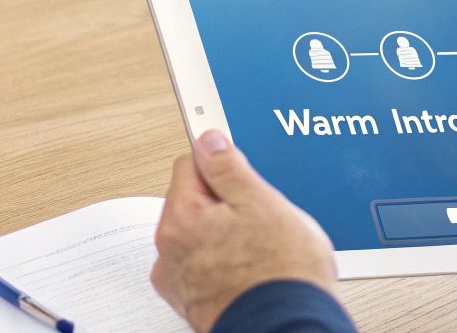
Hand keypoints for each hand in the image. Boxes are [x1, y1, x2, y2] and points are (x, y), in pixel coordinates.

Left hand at [152, 130, 337, 332]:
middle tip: (260, 216)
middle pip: (193, 201)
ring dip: (224, 234)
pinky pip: (204, 266)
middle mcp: (170, 249)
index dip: (221, 162)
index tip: (239, 169)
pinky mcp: (193, 302)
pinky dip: (222, 263)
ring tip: (260, 247)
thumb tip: (210, 141)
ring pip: (200, 235)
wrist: (287, 328)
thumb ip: (229, 167)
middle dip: (224, 203)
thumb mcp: (262, 202)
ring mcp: (179, 279)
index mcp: (182, 217)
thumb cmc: (281, 275)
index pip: (190, 163)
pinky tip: (251, 269)